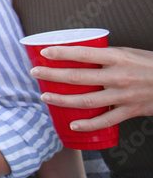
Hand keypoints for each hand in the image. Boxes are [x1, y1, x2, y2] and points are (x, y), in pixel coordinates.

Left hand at [32, 45, 152, 130]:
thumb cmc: (149, 64)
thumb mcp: (128, 52)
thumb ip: (105, 55)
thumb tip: (78, 54)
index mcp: (117, 57)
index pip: (83, 54)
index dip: (61, 53)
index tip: (44, 52)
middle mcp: (118, 77)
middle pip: (78, 78)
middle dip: (52, 75)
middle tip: (35, 73)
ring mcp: (123, 96)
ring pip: (86, 101)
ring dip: (62, 100)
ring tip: (45, 97)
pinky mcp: (130, 111)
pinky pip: (106, 121)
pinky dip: (88, 125)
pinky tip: (72, 125)